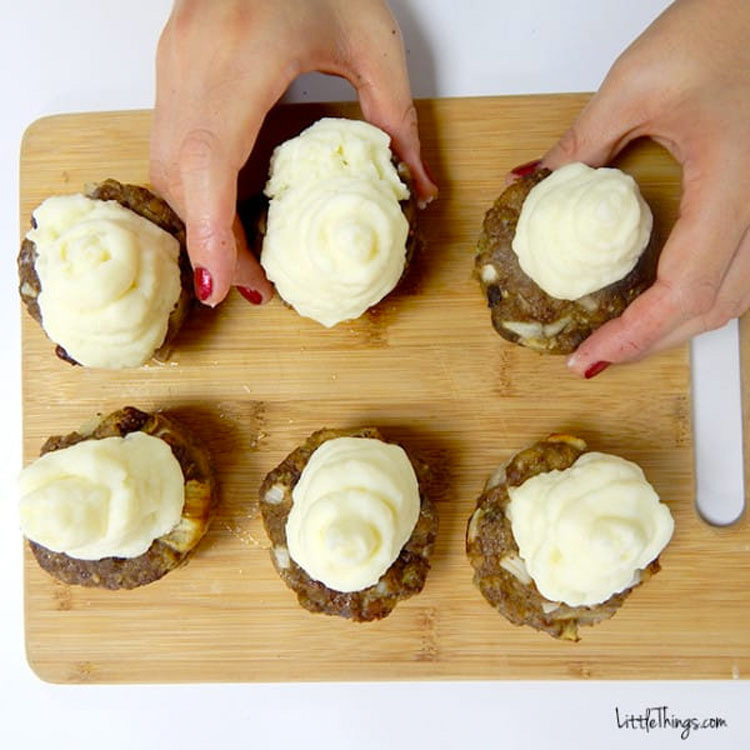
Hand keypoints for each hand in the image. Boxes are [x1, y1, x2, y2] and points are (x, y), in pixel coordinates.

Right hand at [150, 0, 437, 306]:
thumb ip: (395, 121)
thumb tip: (416, 189)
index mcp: (244, 53)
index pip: (208, 160)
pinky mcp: (172, 64)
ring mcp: (174, 61)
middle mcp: (194, 60)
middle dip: (210, 242)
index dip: (210, 232)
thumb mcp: (373, 40)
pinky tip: (230, 207)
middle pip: (180, 176)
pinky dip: (195, 187)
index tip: (218, 287)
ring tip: (243, 257)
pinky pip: (169, 142)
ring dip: (200, 218)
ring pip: (164, 164)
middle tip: (253, 285)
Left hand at [542, 0, 749, 376]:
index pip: (687, 289)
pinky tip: (656, 300)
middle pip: (714, 308)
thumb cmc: (722, 28)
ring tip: (619, 336)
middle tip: (595, 356)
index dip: (636, 334)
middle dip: (651, 342)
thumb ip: (580, 146)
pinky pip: (737, 271)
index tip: (591, 356)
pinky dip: (695, 297)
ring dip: (675, 326)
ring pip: (734, 298)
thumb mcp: (634, 86)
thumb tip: (535, 184)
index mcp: (735, 184)